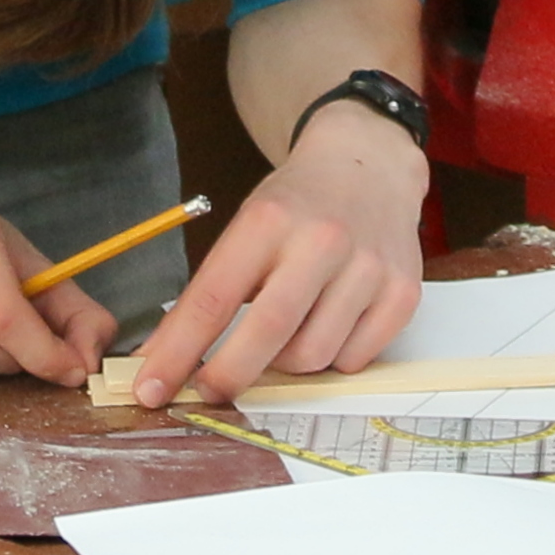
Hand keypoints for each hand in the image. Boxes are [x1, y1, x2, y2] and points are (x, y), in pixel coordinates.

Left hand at [119, 104, 430, 405]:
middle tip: (210, 390)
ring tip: (283, 337)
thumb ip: (211, 291)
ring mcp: (368, 268)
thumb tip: (165, 357)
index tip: (151, 389)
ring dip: (286, 364)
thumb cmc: (298, 203)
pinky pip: (355, 360)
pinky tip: (327, 328)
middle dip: (228, 375)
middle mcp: (323, 241)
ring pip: (313, 357)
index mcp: (269, 220)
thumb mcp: (246, 227)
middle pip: (267, 334)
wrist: (369, 165)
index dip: (177, 353)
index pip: (214, 300)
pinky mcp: (402, 292)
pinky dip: (333, 360)